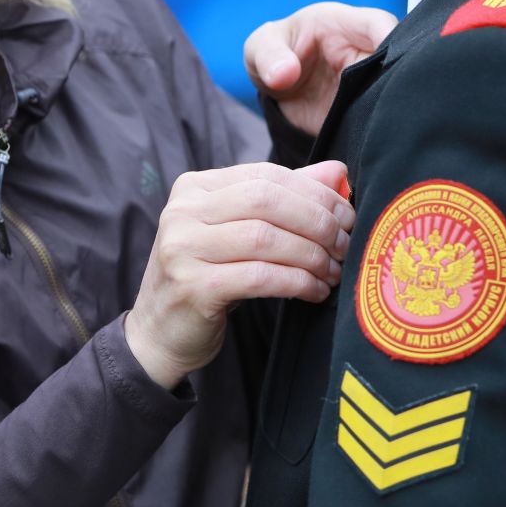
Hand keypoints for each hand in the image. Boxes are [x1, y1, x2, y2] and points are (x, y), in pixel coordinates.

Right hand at [123, 160, 353, 390]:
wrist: (159, 334)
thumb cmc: (208, 276)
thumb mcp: (241, 230)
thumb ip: (286, 198)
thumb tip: (339, 172)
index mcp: (196, 187)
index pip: (266, 175)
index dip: (314, 192)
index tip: (346, 215)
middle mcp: (184, 211)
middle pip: (267, 201)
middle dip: (317, 221)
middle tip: (345, 243)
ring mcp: (184, 248)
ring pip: (266, 238)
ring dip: (312, 255)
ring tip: (333, 271)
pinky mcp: (193, 287)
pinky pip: (259, 277)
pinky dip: (296, 282)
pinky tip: (314, 291)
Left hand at [245, 2, 397, 136]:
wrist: (280, 86)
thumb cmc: (275, 53)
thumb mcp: (262, 47)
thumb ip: (269, 56)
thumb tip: (283, 75)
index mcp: (347, 25)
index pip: (380, 24)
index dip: (389, 40)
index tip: (387, 63)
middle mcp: (368, 52)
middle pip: (401, 61)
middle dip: (402, 81)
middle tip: (390, 106)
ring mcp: (373, 83)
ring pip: (399, 93)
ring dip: (395, 111)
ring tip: (385, 131)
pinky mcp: (369, 112)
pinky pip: (384, 122)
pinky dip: (384, 135)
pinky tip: (379, 150)